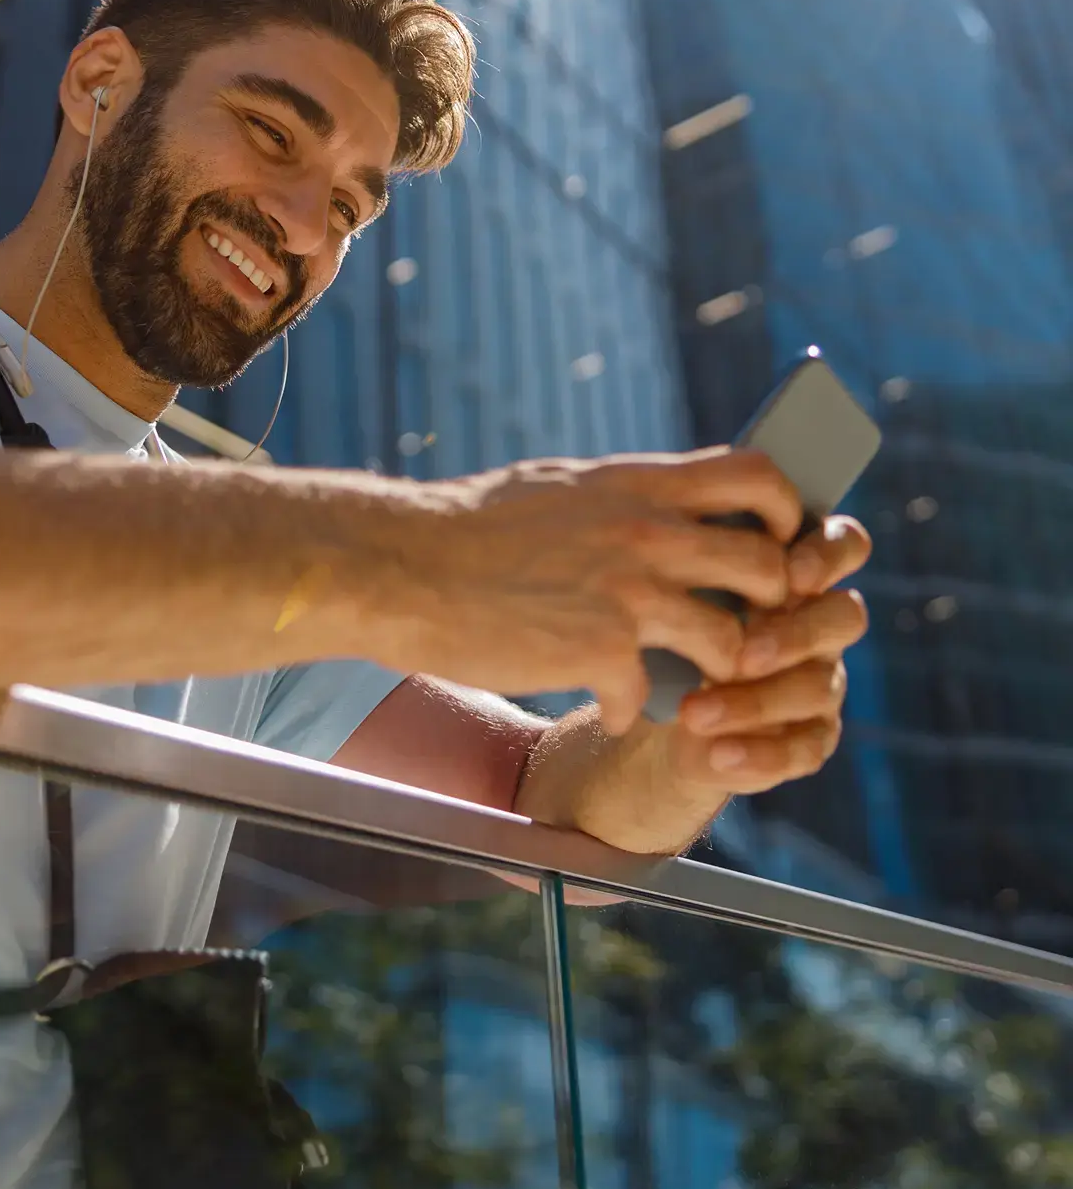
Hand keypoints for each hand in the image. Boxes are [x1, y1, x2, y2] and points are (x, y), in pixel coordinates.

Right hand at [388, 447, 804, 735]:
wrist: (400, 566)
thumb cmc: (463, 527)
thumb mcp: (557, 486)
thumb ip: (618, 497)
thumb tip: (652, 502)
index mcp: (635, 484)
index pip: (758, 477)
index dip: (789, 513)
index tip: (778, 543)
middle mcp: (645, 531)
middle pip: (768, 565)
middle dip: (774, 607)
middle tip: (749, 631)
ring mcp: (627, 592)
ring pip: (734, 642)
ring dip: (721, 673)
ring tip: (692, 686)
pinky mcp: (599, 651)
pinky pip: (650, 696)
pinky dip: (627, 711)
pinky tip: (604, 709)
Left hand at [668, 515, 871, 793]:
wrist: (656, 709)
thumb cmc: (668, 625)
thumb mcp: (673, 591)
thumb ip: (696, 571)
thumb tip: (687, 560)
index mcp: (796, 574)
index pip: (842, 545)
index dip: (828, 555)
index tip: (788, 573)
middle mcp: (818, 624)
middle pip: (845, 618)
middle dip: (796, 635)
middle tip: (743, 655)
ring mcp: (821, 681)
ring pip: (819, 687)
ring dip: (757, 702)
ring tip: (695, 714)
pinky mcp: (810, 737)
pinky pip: (806, 748)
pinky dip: (761, 754)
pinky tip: (717, 755)